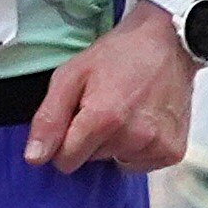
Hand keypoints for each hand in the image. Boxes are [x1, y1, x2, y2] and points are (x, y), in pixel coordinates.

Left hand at [24, 0, 194, 175]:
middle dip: (92, 139)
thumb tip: (35, 158)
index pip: (66, 161)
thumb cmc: (118, 54)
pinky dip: (138, 149)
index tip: (76, 119)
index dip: (65, 142)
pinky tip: (143, 121)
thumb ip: (49, 118)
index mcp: (104, 118)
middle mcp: (133, 136)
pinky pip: (139, 164)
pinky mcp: (172, 151)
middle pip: (91, 160)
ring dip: (116, 143)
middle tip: (106, 106)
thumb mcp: (71, 75)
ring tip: (127, 110)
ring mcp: (156, 145)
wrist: (168, 43)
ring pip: (115, 161)